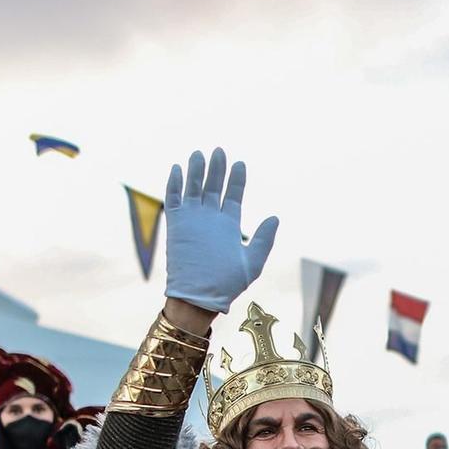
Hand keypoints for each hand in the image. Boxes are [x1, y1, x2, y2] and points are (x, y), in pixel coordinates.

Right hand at [163, 147, 278, 313]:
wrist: (200, 297)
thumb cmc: (228, 284)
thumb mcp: (252, 261)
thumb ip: (263, 239)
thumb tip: (275, 217)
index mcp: (229, 225)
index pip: (232, 195)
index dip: (236, 179)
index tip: (240, 163)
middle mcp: (210, 219)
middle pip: (213, 186)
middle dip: (216, 169)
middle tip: (219, 151)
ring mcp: (192, 220)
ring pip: (193, 188)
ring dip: (195, 171)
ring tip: (199, 154)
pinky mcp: (176, 225)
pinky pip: (173, 200)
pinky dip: (174, 184)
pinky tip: (177, 168)